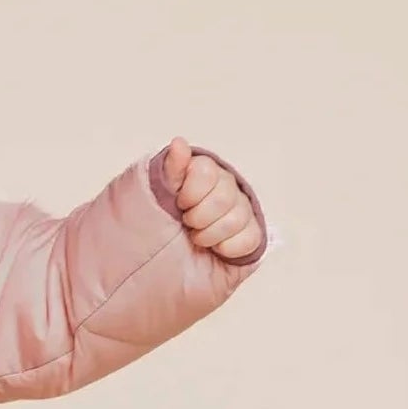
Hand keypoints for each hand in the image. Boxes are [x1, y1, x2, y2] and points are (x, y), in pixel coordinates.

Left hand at [160, 138, 261, 259]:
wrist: (159, 264)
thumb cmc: (158, 228)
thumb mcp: (157, 195)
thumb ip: (169, 169)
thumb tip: (179, 144)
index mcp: (204, 173)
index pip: (206, 172)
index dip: (190, 192)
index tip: (179, 203)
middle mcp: (226, 189)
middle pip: (223, 196)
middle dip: (198, 217)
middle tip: (187, 224)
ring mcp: (240, 213)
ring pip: (237, 218)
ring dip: (210, 234)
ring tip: (197, 238)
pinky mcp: (250, 238)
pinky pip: (250, 238)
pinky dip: (228, 248)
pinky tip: (215, 249)